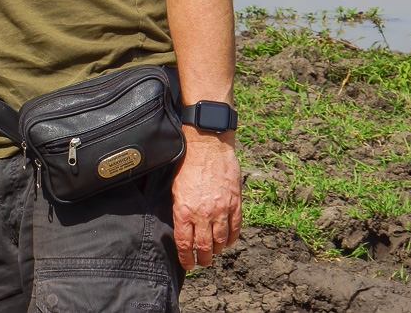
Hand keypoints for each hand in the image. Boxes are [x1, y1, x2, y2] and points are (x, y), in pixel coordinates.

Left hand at [170, 129, 241, 268]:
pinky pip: (235, 228)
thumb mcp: (175, 188)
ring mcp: (221, 210)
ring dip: (217, 250)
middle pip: (204, 247)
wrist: (208, 146)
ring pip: (221, 241)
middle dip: (203, 259)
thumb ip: (180, 209)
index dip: (186, 258)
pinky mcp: (235, 203)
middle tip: (203, 263)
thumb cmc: (187, 164)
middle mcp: (202, 214)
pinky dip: (232, 238)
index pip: (185, 243)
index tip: (188, 265)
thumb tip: (181, 228)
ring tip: (214, 252)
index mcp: (184, 210)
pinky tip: (228, 241)